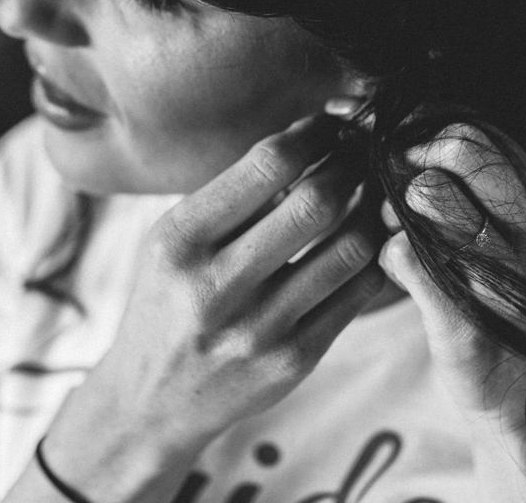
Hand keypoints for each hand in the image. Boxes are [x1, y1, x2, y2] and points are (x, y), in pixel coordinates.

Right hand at [26, 114, 385, 502]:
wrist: (151, 402)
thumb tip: (312, 133)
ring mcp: (258, 329)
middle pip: (315, 203)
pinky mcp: (293, 361)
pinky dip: (373, 258)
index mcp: (180, 240)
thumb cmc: (169, 300)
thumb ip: (234, 194)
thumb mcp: (173, 240)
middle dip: (352, 166)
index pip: (267, 164)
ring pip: (349, 248)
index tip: (333, 123)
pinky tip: (369, 241)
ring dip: (373, 210)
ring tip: (373, 193)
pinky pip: (357, 294)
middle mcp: (215, 286)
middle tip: (363, 153)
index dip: (315, 133)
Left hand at [378, 127, 525, 501]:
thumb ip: (480, 181)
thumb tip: (403, 130)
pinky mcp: (467, 317)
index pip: (481, 129)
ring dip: (395, 205)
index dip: (419, 123)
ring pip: (430, 192)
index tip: (375, 127)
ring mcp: (509, 270)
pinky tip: (398, 270)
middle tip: (388, 181)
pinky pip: (403, 252)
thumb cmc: (510, 307)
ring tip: (395, 227)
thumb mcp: (518, 233)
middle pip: (460, 146)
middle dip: (409, 156)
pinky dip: (389, 254)